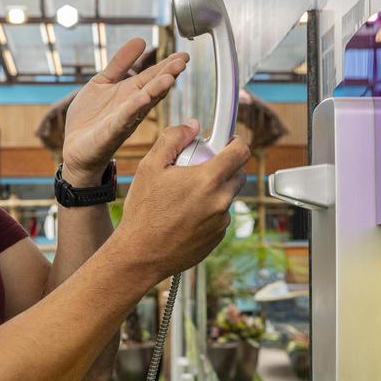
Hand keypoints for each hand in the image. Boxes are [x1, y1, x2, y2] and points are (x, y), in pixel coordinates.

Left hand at [60, 39, 188, 181]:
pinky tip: (143, 97)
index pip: (152, 77)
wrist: (76, 148)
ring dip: (157, 90)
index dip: (166, 66)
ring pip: (143, 103)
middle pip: (153, 88)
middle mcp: (132, 106)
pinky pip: (124, 118)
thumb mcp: (103, 81)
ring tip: (170, 77)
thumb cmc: (90, 118)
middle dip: (168, 74)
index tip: (182, 55)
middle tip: (183, 61)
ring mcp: (123, 119)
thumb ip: (120, 63)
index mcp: (130, 93)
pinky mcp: (111, 132)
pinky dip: (134, 108)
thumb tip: (140, 39)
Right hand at [112, 122, 250, 283]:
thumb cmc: (143, 211)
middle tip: (198, 169)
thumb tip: (192, 125)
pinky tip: (184, 216)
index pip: (240, 151)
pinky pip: (220, 217)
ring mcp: (221, 222)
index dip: (235, 141)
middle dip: (223, 167)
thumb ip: (173, 139)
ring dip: (214, 191)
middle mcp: (220, 201)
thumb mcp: (149, 167)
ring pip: (227, 196)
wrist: (140, 255)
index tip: (226, 141)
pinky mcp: (218, 238)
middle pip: (238, 174)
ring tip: (185, 197)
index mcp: (208, 179)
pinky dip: (208, 212)